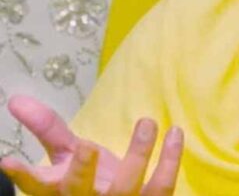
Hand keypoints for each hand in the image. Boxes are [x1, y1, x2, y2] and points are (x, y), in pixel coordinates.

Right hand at [0, 95, 183, 194]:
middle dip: (81, 171)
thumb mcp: (67, 155)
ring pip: (125, 187)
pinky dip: (170, 159)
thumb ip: (47, 129)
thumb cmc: (90, 181)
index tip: (8, 161)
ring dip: (137, 154)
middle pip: (79, 192)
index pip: (37, 186)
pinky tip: (175, 133)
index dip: (23, 176)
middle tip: (87, 147)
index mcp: (61, 191)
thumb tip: (17, 99)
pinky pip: (161, 187)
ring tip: (147, 122)